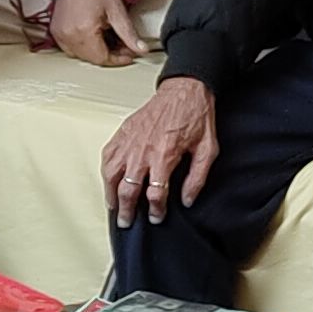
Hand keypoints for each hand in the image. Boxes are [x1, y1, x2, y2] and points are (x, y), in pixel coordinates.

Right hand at [49, 0, 146, 65]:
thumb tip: (141, 49)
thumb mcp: (117, 11)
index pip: (102, 58)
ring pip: (80, 55)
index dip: (118, 59)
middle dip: (109, 55)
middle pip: (91, 59)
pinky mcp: (56, 31)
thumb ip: (129, 34)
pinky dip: (83, 46)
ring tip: (108, 38)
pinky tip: (93, 36)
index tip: (129, 55)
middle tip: (122, 46)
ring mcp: (59, 34)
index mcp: (84, 31)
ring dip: (95, 51)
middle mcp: (68, 36)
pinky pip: (69, 48)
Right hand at [102, 77, 215, 227]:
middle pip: (128, 189)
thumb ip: (197, 178)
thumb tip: (187, 200)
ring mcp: (130, 141)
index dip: (156, 210)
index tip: (157, 217)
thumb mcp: (207, 149)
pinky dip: (105, 172)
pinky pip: (107, 156)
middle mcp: (143, 150)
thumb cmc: (196, 116)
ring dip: (111, 194)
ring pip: (112, 174)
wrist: (185, 89)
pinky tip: (108, 181)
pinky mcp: (124, 132)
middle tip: (127, 221)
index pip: (155, 194)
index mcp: (165, 155)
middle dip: (127, 210)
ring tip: (113, 206)